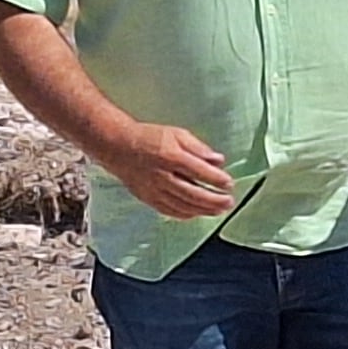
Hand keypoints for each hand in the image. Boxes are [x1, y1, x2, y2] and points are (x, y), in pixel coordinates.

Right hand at [104, 122, 236, 219]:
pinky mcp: (148, 198)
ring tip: (219, 211)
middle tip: (228, 202)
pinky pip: (169, 210)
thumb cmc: (149, 138)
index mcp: (170, 156)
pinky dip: (185, 214)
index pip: (198, 171)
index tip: (229, 183)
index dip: (216, 179)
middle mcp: (162, 176)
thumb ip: (198, 148)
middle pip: (192, 192)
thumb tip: (219, 160)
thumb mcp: (177, 134)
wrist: (119, 147)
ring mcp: (154, 189)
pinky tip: (197, 214)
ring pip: (182, 205)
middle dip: (213, 200)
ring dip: (203, 210)